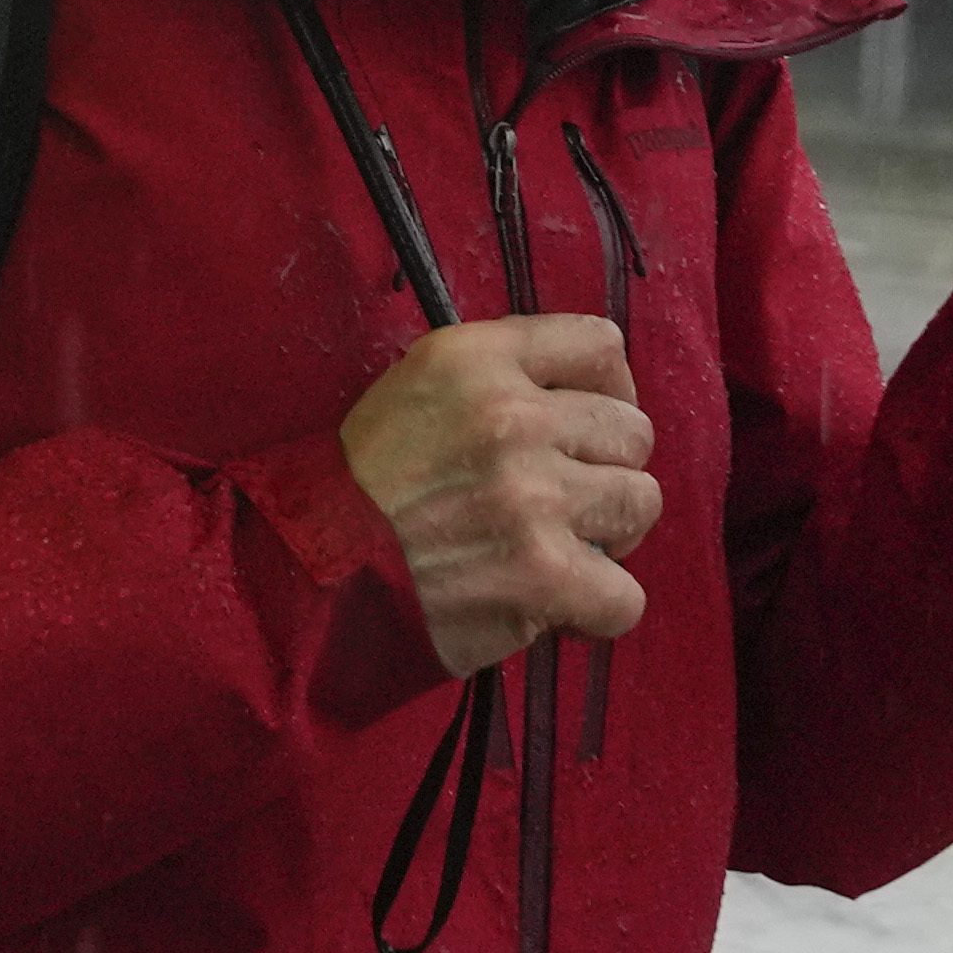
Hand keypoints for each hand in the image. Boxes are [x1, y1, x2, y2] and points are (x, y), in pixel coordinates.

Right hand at [338, 315, 660, 675]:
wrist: (313, 570)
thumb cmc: (365, 484)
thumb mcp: (417, 387)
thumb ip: (500, 378)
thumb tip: (586, 402)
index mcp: (477, 358)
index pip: (600, 344)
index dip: (607, 388)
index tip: (584, 425)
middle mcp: (512, 416)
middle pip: (632, 431)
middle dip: (604, 469)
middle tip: (561, 500)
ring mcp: (533, 497)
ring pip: (640, 503)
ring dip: (609, 534)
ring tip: (561, 548)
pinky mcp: (543, 576)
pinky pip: (626, 595)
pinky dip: (599, 608)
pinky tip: (560, 604)